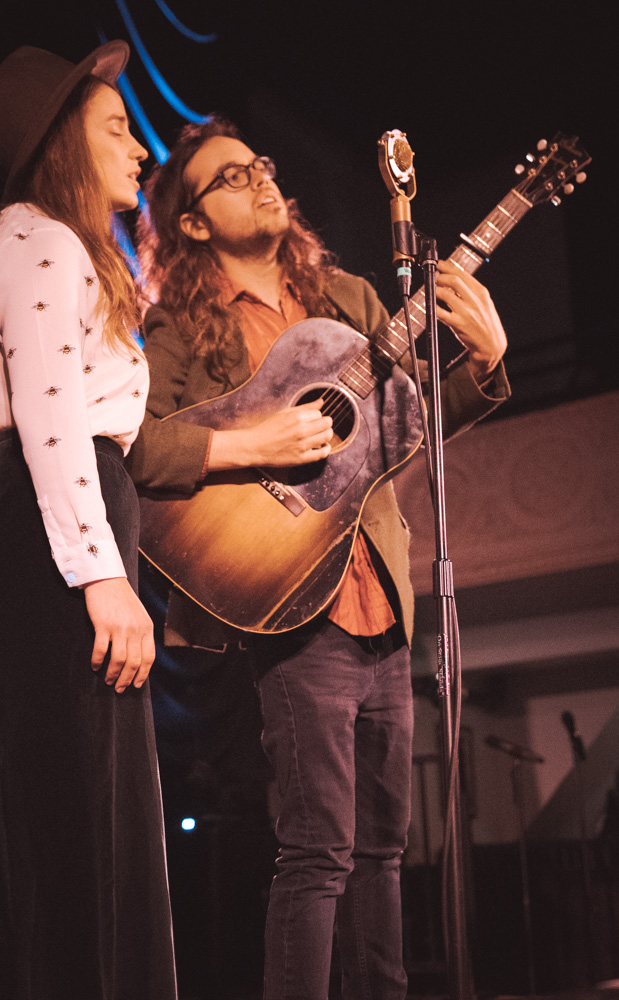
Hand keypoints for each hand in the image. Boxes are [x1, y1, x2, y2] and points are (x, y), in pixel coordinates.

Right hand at [84, 577, 155, 692]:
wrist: (107, 580)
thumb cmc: (122, 599)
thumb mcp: (139, 615)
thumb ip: (141, 633)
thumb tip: (138, 657)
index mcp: (147, 628)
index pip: (149, 657)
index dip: (142, 674)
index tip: (136, 685)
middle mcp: (136, 629)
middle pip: (134, 663)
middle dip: (127, 679)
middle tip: (119, 688)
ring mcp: (120, 628)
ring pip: (119, 660)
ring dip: (113, 674)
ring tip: (108, 680)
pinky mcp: (103, 625)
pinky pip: (101, 650)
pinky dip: (97, 662)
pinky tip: (95, 666)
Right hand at [209, 398, 332, 469]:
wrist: (256, 447)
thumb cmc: (268, 429)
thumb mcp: (285, 413)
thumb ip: (305, 407)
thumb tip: (321, 401)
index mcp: (297, 417)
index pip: (319, 413)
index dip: (316, 416)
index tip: (311, 419)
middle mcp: (301, 430)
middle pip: (327, 423)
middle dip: (325, 423)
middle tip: (319, 426)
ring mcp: (303, 445)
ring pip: (327, 436)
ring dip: (326, 435)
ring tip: (320, 436)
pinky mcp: (302, 458)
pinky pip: (323, 453)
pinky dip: (326, 449)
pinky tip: (321, 446)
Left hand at [436, 260, 506, 382]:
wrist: (492, 344)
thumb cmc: (486, 323)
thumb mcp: (484, 302)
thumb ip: (471, 291)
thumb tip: (454, 278)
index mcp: (481, 293)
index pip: (463, 274)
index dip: (448, 267)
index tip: (440, 265)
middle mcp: (474, 301)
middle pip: (454, 280)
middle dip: (441, 276)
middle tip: (434, 278)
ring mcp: (466, 312)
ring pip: (445, 294)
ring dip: (435, 290)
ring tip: (432, 291)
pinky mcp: (458, 324)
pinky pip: (440, 312)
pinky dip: (433, 307)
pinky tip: (431, 305)